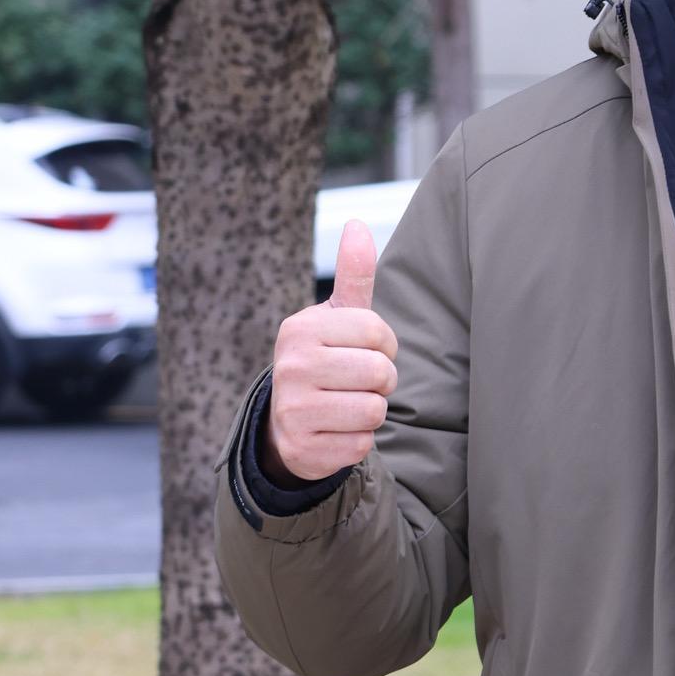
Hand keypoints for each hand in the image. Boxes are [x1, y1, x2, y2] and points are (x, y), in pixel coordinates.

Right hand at [263, 220, 397, 481]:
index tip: (367, 351)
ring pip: (374, 410)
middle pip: (379, 373)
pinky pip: (361, 445)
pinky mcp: (303, 450)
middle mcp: (290, 367)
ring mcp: (292, 411)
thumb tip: (358, 225)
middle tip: (360, 382)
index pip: (376, 332)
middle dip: (382, 380)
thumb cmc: (326, 359)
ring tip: (348, 403)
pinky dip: (359, 440)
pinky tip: (336, 430)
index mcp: (300, 330)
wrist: (289, 422)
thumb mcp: (337, 317)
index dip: (385, 345)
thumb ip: (353, 275)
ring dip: (372, 411)